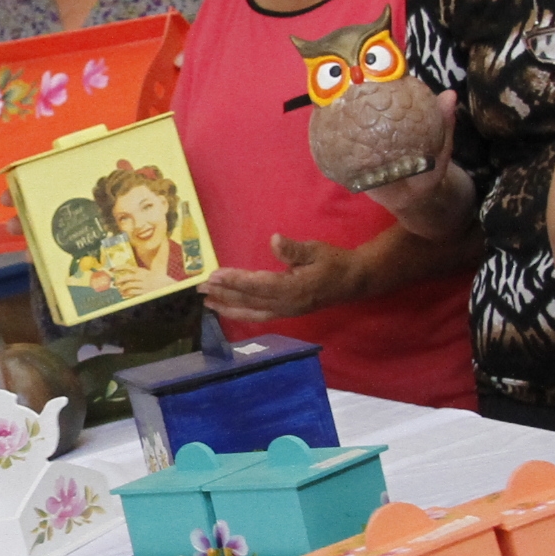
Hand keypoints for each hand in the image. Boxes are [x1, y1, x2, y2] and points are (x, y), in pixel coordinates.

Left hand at [105, 263, 157, 300]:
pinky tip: (125, 294)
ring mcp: (143, 285)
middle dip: (119, 280)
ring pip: (129, 286)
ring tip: (121, 291)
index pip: (128, 267)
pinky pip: (132, 293)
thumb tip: (123, 276)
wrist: (166, 285)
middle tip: (115, 283)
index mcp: (141, 271)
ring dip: (122, 289)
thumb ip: (136, 273)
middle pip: (127, 277)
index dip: (118, 267)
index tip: (111, 269)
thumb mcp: (146, 273)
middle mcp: (142, 277)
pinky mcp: (144, 292)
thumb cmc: (154, 279)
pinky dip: (127, 294)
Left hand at [203, 235, 358, 329]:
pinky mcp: (287, 313)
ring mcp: (287, 311)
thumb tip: (274, 240)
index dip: (235, 280)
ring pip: (252, 311)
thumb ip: (294, 249)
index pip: (258, 285)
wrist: (354, 281)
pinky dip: (241, 313)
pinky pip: (259, 315)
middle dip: (224, 294)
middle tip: (200, 288)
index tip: (214, 275)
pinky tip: (228, 310)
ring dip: (228, 307)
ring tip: (207, 302)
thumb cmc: (334, 261)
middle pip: (250, 300)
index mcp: (294, 288)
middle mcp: (288, 304)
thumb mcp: (316, 250)